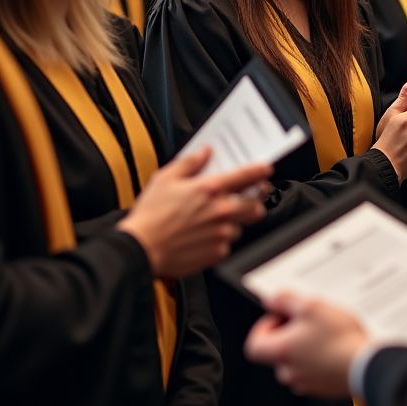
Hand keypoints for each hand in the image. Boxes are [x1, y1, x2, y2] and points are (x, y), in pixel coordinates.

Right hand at [119, 149, 270, 277]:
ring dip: (234, 223)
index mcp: (209, 189)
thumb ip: (189, 163)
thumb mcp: (165, 179)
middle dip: (255, 202)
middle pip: (256, 205)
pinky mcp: (217, 253)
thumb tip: (204, 152)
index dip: (260, 171)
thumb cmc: (150, 216)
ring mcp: (221, 234)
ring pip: (241, 226)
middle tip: (248, 200)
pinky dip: (220, 240)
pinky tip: (204, 237)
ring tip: (215, 221)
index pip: (246, 176)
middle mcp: (221, 211)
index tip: (266, 170)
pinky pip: (227, 244)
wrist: (140, 249)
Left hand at [244, 293, 368, 397]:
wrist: (366, 367)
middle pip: (277, 351)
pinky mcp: (322, 388)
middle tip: (310, 320)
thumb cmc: (340, 338)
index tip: (282, 317)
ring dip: (306, 346)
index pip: (254, 344)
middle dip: (290, 333)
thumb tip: (272, 300)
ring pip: (296, 361)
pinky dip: (319, 358)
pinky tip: (336, 346)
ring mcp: (306, 382)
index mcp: (281, 351)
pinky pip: (313, 370)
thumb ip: (286, 300)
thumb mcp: (311, 305)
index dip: (265, 327)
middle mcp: (289, 371)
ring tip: (327, 332)